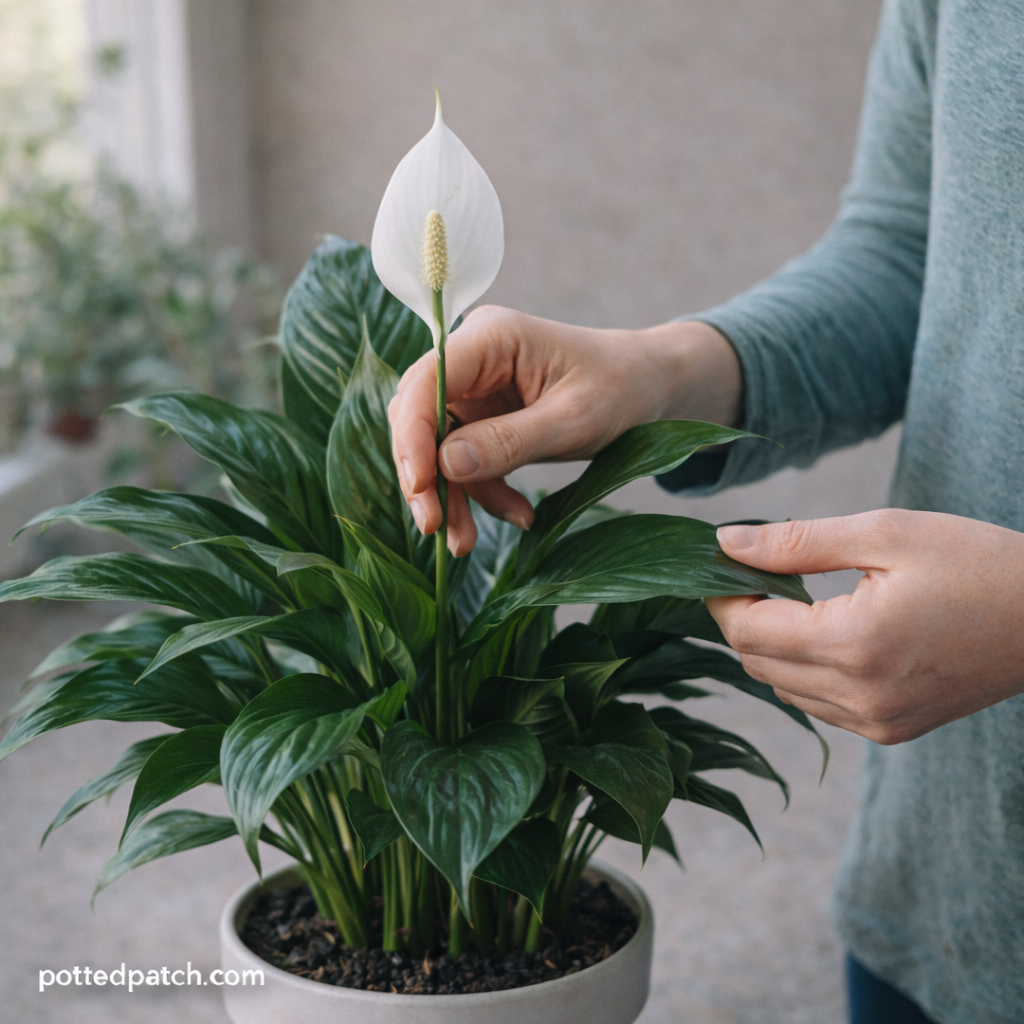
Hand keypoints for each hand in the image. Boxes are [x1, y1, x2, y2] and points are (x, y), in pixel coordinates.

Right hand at [388, 305, 740, 553]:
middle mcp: (473, 358)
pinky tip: (518, 515)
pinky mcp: (484, 417)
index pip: (426, 382)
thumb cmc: (622, 389)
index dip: (412, 436)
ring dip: (451, 496)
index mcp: (491, 337)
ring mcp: (476, 388)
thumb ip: (510, 441)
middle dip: (426, 476)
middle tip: (435, 527)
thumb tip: (445, 465)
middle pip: (419, 416)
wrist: (650, 387)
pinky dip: (483, 493)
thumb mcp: (574, 420)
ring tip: (465, 544)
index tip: (420, 489)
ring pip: (437, 446)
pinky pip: (465, 460)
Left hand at [705, 509, 1023, 743]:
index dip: (722, 596)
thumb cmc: (975, 563)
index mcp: (853, 645)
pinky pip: (817, 705)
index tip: (723, 563)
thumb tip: (726, 541)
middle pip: (755, 662)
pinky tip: (829, 633)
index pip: (745, 631)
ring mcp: (876, 722)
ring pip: (781, 687)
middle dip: (744, 616)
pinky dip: (804, 670)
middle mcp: (859, 697)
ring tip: (797, 599)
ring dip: (772, 645)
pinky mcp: (891, 731)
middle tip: (759, 573)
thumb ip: (796, 542)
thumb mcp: (885, 533)